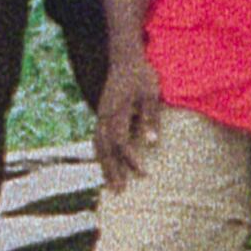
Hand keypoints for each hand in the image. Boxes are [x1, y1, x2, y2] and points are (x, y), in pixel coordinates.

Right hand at [92, 61, 166, 194]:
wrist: (125, 58)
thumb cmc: (141, 75)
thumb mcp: (150, 94)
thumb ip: (150, 117)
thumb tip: (152, 143)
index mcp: (116, 112)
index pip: (121, 143)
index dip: (131, 160)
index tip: (144, 174)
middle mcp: (104, 116)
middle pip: (105, 149)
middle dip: (112, 171)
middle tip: (119, 192)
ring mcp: (100, 115)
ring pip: (98, 146)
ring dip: (104, 166)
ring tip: (110, 185)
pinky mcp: (101, 114)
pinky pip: (97, 139)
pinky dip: (101, 154)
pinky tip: (106, 164)